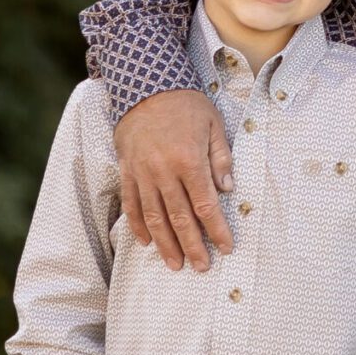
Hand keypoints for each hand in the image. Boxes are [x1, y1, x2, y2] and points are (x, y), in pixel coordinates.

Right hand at [113, 88, 234, 271]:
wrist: (146, 87)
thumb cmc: (185, 105)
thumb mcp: (213, 124)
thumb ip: (221, 159)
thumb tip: (228, 190)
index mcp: (188, 161)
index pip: (205, 205)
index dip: (217, 229)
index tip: (226, 247)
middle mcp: (163, 172)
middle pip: (179, 218)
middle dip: (192, 245)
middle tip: (202, 267)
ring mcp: (142, 174)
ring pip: (153, 217)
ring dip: (165, 244)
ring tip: (175, 264)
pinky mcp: (127, 172)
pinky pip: (132, 204)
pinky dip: (138, 226)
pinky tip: (146, 242)